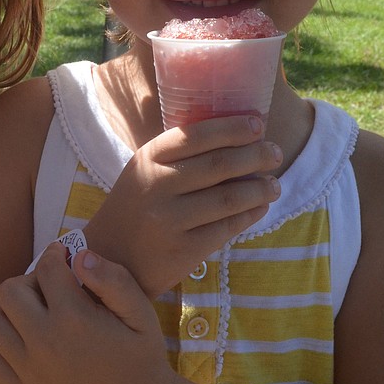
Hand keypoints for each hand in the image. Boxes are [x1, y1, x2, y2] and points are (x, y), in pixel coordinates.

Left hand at [0, 243, 166, 383]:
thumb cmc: (141, 357)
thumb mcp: (141, 313)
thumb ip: (113, 279)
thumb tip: (79, 255)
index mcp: (74, 319)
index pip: (46, 268)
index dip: (56, 255)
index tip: (63, 256)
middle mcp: (44, 344)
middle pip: (9, 290)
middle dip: (29, 281)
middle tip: (49, 289)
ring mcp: (28, 372)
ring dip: (9, 308)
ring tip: (33, 311)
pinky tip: (18, 333)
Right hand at [84, 114, 280, 297]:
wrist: (108, 258)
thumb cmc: (135, 207)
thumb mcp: (144, 171)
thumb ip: (179, 155)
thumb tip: (237, 138)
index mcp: (148, 159)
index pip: (198, 135)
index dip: (233, 128)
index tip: (258, 124)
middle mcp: (157, 186)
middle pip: (220, 165)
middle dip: (256, 156)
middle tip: (274, 153)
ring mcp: (170, 220)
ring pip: (229, 198)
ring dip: (260, 188)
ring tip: (274, 184)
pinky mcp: (183, 250)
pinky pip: (227, 228)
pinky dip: (250, 215)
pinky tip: (260, 207)